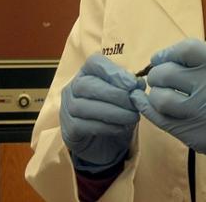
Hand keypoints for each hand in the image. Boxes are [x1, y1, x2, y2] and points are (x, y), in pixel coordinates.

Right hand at [60, 54, 144, 173]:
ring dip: (113, 112)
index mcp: (86, 73)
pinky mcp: (68, 129)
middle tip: (135, 104)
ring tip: (132, 117)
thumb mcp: (125, 98)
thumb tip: (138, 83)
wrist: (102, 144)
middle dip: (115, 94)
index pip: (94, 62)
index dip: (113, 71)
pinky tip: (121, 128)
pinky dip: (106, 126)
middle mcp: (72, 87)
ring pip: (85, 106)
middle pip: (87, 84)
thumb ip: (130, 88)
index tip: (132, 83)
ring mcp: (67, 108)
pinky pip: (85, 125)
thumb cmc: (113, 114)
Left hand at [130, 39, 205, 175]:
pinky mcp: (193, 134)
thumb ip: (197, 62)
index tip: (160, 59)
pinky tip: (144, 103)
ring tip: (159, 95)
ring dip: (153, 95)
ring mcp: (202, 113)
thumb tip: (158, 60)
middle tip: (158, 79)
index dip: (167, 52)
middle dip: (156, 75)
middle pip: (167, 73)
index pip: (185, 49)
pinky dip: (147, 109)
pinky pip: (160, 120)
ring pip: (160, 99)